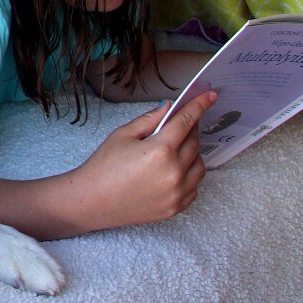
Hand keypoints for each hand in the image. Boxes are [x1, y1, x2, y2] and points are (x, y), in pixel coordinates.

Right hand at [61, 92, 215, 232]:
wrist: (91, 202)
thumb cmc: (104, 166)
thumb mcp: (123, 135)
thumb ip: (150, 119)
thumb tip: (169, 107)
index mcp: (161, 150)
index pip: (187, 121)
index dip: (200, 105)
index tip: (211, 95)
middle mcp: (174, 172)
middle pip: (195, 142)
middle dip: (190, 129)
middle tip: (180, 124)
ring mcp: (177, 193)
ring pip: (200, 165)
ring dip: (192, 153)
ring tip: (174, 150)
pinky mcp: (176, 207)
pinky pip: (194, 186)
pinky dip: (189, 175)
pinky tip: (172, 170)